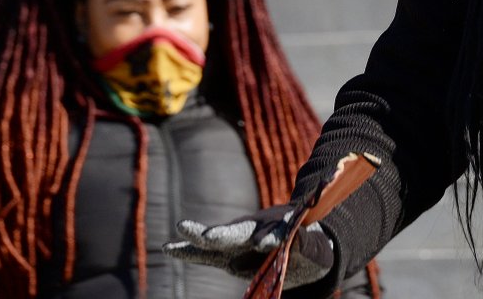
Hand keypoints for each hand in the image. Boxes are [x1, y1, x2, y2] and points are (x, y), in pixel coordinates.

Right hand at [163, 204, 334, 288]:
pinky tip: (169, 248)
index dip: (270, 238)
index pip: (273, 232)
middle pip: (240, 231)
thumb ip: (304, 244)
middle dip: (226, 234)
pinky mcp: (228, 253)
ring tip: (183, 227)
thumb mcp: (313, 249)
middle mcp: (255, 229)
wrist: (299, 244)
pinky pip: (206, 254)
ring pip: (219, 239)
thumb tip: (296, 240)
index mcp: (279, 227)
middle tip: (210, 237)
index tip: (266, 245)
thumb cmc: (310, 248)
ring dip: (202, 235)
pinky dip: (189, 251)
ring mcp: (239, 240)